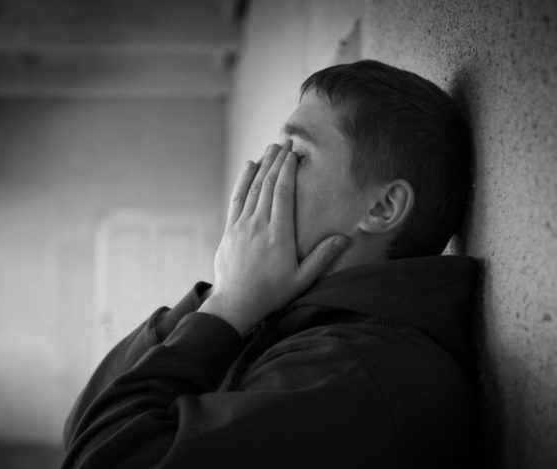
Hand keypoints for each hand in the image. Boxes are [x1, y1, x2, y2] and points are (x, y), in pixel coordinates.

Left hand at [200, 142, 348, 335]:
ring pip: (252, 188)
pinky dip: (243, 180)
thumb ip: (322, 258)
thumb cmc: (270, 294)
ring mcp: (241, 226)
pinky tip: (249, 167)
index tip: (294, 154)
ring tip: (271, 148)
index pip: (283, 193)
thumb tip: (344, 238)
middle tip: (285, 142)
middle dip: (277, 161)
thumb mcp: (301, 280)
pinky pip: (237, 199)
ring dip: (262, 166)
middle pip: (268, 185)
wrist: (234, 304)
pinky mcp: (230, 230)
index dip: (288, 170)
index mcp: (278, 235)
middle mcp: (258, 225)